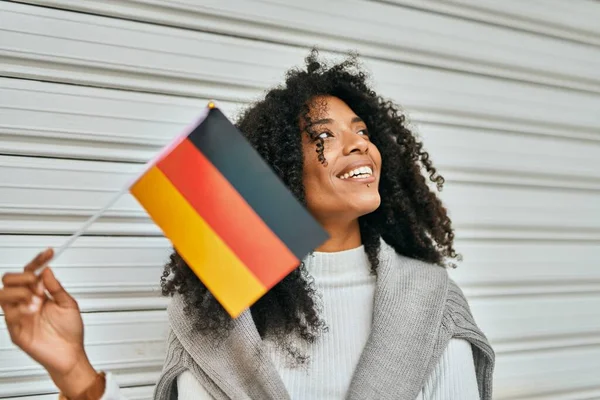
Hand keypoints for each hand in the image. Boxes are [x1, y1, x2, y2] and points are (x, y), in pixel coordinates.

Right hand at [0, 249, 97, 397]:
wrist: (71, 354)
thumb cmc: (70, 332)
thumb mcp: (69, 304)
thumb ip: (56, 287)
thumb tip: (46, 270)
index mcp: (40, 295)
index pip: (31, 273)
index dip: (38, 261)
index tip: (49, 252)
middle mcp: (27, 303)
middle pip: (10, 280)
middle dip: (23, 277)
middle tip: (38, 284)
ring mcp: (19, 315)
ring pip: (3, 294)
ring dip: (20, 291)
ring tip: (36, 299)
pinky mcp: (16, 330)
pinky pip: (7, 314)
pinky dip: (19, 307)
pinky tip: (33, 309)